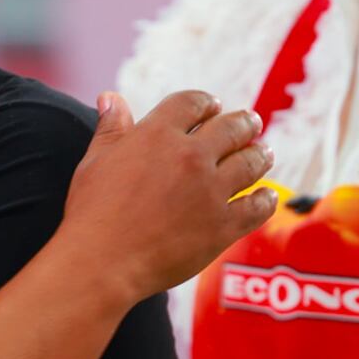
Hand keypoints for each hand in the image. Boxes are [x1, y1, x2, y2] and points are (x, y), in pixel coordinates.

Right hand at [63, 90, 272, 297]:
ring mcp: (211, 190)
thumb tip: (111, 98)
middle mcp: (190, 156)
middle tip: (251, 123)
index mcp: (157, 134)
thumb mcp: (96, 161)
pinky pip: (258, 206)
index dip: (206, 103)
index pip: (193, 104)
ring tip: (264, 153)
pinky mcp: (223, 225)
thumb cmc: (93, 212)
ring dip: (260, 154)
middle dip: (244, 123)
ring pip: (250, 162)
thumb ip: (111, 128)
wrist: (103, 261)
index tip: (213, 107)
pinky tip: (266, 195)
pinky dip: (265, 198)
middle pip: (231, 128)